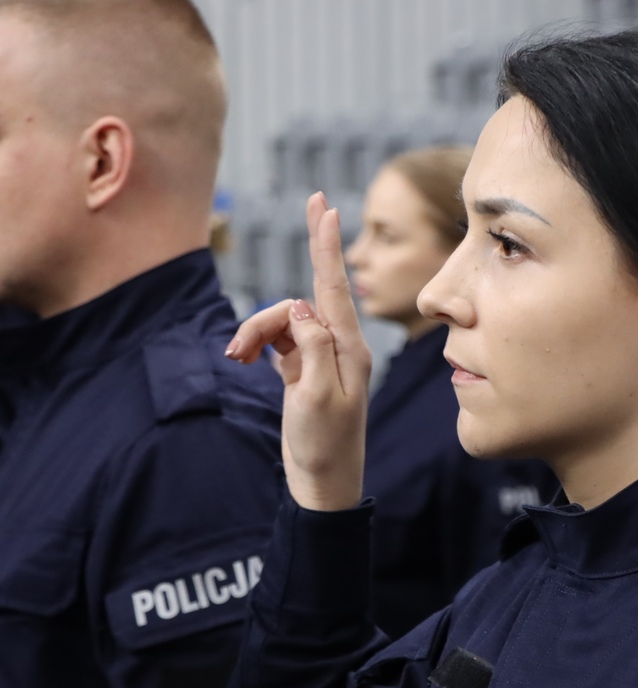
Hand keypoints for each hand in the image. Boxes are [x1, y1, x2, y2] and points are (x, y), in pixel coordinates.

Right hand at [225, 193, 371, 510]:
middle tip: (239, 354)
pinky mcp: (302, 368)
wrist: (323, 481)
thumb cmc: (325, 444)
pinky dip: (255, 344)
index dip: (326, 245)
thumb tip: (302, 307)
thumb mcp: (316, 396)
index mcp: (350, 349)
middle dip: (263, 321)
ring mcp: (320, 356)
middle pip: (298, 306)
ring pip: (281, 322)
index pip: (335, 288)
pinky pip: (276, 339)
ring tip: (237, 364)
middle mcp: (339, 346)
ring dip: (254, 335)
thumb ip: (311, 347)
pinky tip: (241, 359)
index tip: (325, 206)